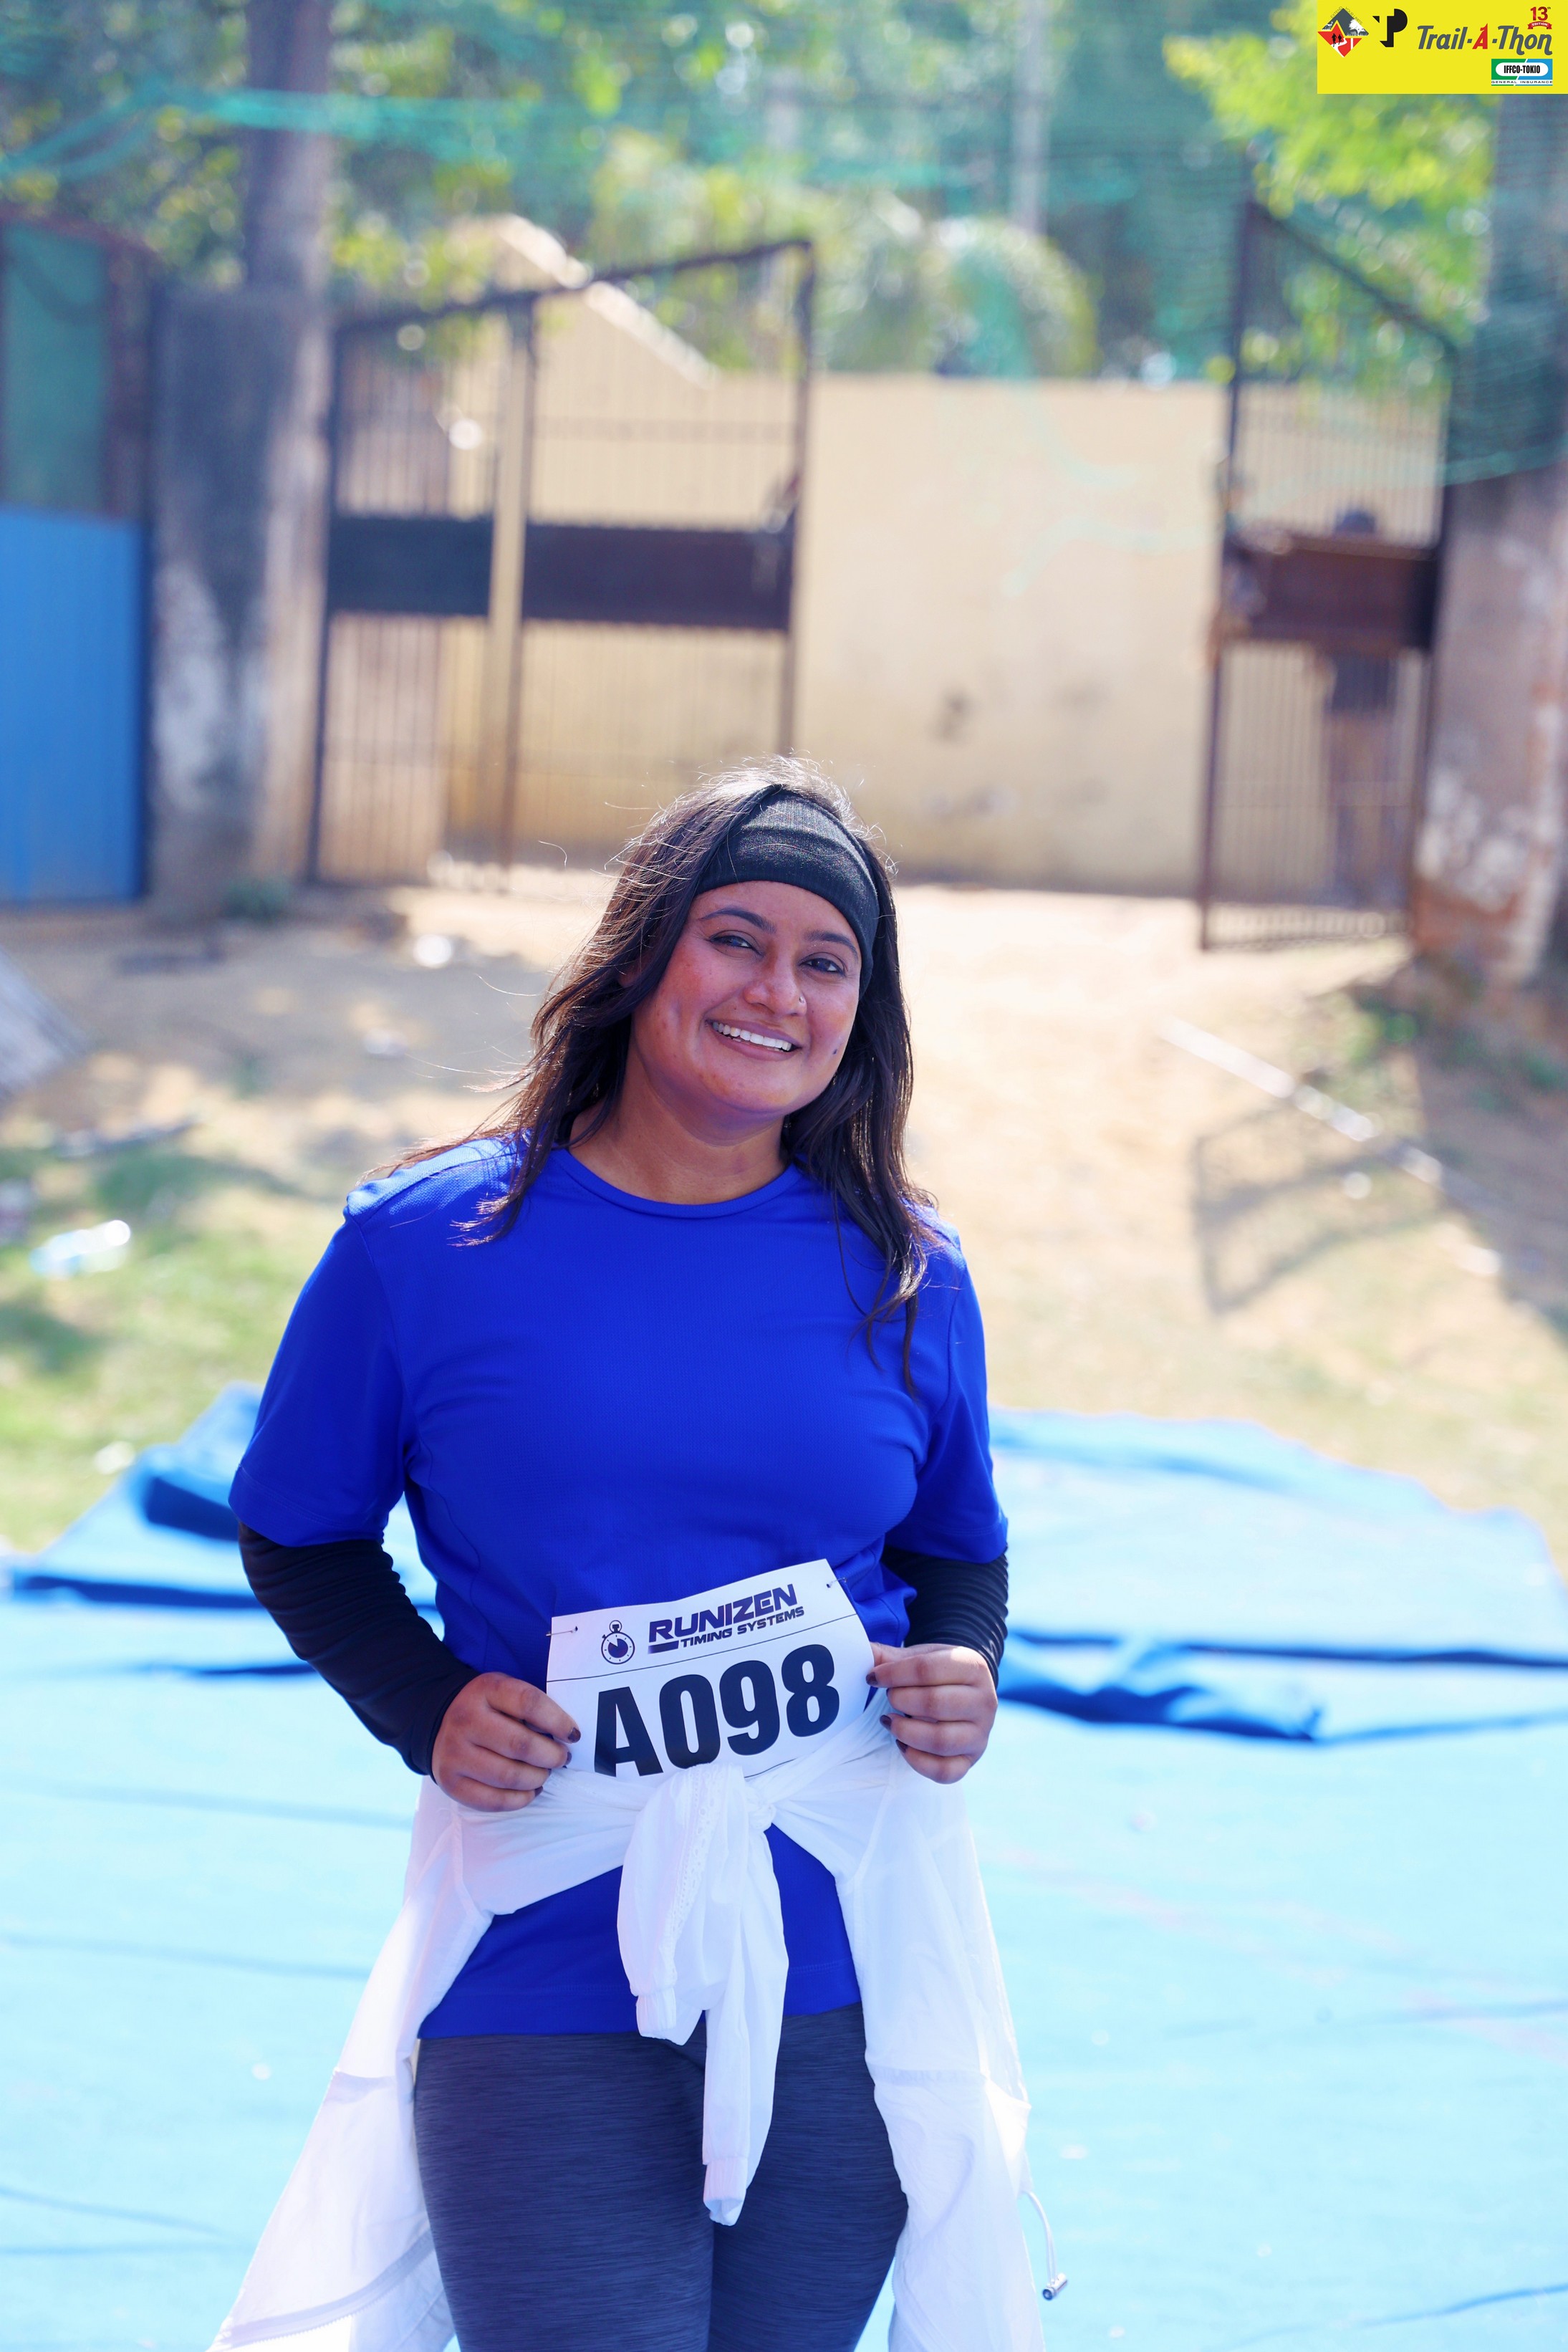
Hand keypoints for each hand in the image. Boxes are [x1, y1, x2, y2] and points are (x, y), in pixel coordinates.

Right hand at [432, 1674, 578, 1811]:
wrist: (440, 1719)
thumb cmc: (487, 1707)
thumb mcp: (505, 1691)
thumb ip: (532, 1706)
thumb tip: (567, 1736)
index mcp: (485, 1690)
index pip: (529, 1703)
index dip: (558, 1721)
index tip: (573, 1734)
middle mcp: (465, 1720)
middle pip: (520, 1745)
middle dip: (551, 1756)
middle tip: (561, 1758)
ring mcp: (454, 1753)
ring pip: (508, 1776)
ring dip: (537, 1778)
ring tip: (545, 1773)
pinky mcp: (451, 1782)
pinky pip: (493, 1801)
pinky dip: (520, 1799)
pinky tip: (531, 1790)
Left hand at [868, 1642, 996, 1783]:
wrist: (965, 1692)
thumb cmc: (938, 1673)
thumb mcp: (920, 1656)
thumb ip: (889, 1657)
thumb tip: (855, 1650)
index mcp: (973, 1667)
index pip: (928, 1669)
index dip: (893, 1674)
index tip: (873, 1678)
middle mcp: (984, 1701)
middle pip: (935, 1704)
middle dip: (901, 1700)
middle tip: (889, 1697)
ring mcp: (980, 1734)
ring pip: (940, 1740)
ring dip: (905, 1731)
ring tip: (889, 1721)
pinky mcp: (970, 1760)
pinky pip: (944, 1771)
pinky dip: (917, 1761)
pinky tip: (902, 1744)